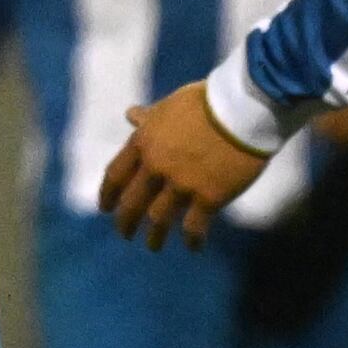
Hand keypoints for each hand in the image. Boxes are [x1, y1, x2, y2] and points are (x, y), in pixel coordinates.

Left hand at [99, 83, 271, 247]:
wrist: (241, 109)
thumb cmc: (207, 101)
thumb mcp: (170, 105)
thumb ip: (150, 116)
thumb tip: (131, 114)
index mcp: (143, 142)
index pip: (115, 175)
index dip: (108, 195)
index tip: (105, 208)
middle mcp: (156, 167)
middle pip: (132, 202)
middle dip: (126, 221)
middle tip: (125, 233)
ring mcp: (181, 185)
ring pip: (159, 219)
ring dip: (154, 236)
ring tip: (154, 245)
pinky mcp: (207, 198)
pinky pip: (194, 226)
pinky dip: (192, 239)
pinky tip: (193, 246)